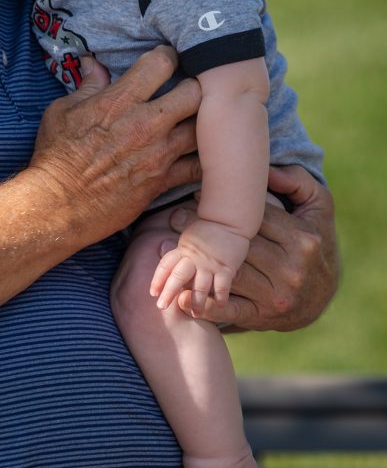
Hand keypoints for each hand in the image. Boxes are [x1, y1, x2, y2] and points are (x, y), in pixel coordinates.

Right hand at [30, 47, 201, 247]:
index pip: (161, 63)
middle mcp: (146, 123)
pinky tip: (201, 155)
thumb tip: (94, 65)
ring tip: (197, 121)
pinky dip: (204, 160)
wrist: (58, 205)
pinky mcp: (163, 181)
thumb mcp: (62, 111)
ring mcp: (159, 153)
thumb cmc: (55, 157)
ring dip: (201, 123)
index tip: (166, 60)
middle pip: (195, 93)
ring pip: (203, 129)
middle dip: (194, 87)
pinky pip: (198, 168)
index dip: (167, 56)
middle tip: (188, 91)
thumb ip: (87, 87)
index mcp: (120, 100)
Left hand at [151, 218, 249, 312]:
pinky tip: (220, 305)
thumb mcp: (187, 240)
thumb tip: (166, 265)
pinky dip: (221, 297)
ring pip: (200, 285)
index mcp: (183, 250)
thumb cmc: (206, 233)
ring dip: (196, 301)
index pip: (166, 265)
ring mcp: (210, 263)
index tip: (152, 293)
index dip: (158, 279)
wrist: (227, 220)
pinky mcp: (226, 267)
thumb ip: (179, 255)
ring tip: (194, 314)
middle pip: (178, 276)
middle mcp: (194, 257)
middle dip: (169, 292)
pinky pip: (223, 285)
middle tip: (161, 306)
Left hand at [169, 165, 338, 330]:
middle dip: (201, 230)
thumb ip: (296, 181)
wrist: (325, 295)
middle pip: (236, 245)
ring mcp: (275, 296)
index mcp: (302, 239)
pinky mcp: (262, 317)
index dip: (221, 204)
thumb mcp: (318, 206)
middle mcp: (289, 270)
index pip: (254, 217)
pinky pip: (230, 310)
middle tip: (173, 216)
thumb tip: (266, 171)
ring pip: (227, 274)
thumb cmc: (316, 239)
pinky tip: (179, 296)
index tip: (194, 194)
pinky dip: (204, 306)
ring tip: (163, 244)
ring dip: (193, 261)